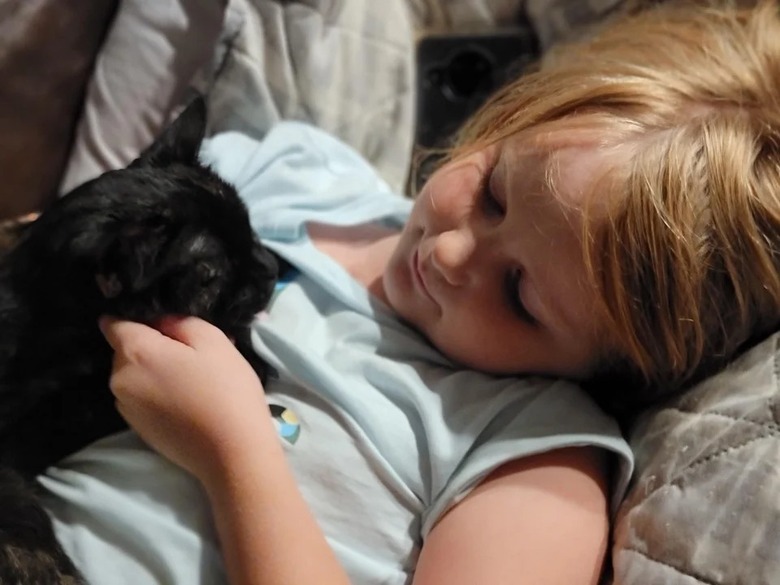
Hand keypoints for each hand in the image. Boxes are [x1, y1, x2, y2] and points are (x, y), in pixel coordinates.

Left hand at [100, 315, 269, 480]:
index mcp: (134, 353)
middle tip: (191, 354)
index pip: (113, 323)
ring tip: (191, 380)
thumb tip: (160, 322)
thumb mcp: (213, 340)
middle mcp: (119, 379)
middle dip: (151, 346)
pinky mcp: (137, 429)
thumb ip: (179, 321)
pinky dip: (157, 394)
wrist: (233, 452)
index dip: (136, 317)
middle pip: (126, 350)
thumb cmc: (225, 390)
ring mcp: (125, 408)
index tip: (162, 322)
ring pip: (135, 375)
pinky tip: (186, 402)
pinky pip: (142, 398)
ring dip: (155, 371)